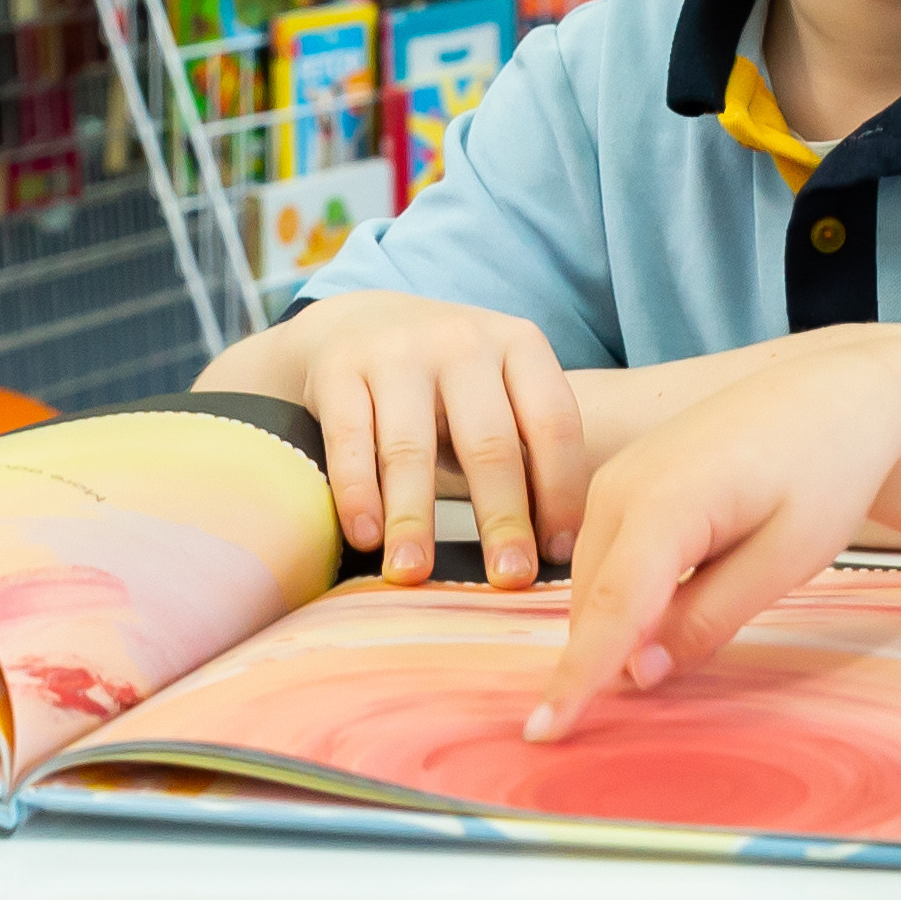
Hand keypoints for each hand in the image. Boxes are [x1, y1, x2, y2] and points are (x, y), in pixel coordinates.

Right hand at [199, 287, 583, 582]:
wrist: (356, 321)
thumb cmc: (445, 380)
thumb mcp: (496, 389)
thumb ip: (525, 445)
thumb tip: (556, 549)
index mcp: (519, 345)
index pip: (553, 421)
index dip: (561, 490)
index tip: (559, 551)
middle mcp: (462, 341)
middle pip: (489, 441)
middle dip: (502, 517)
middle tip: (508, 578)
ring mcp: (397, 351)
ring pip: (411, 447)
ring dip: (414, 519)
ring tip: (415, 575)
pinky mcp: (339, 369)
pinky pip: (350, 440)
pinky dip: (357, 493)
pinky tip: (365, 538)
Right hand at [529, 328, 900, 733]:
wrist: (837, 393)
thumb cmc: (825, 469)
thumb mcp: (785, 559)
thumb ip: (707, 619)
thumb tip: (640, 676)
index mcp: (666, 501)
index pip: (611, 610)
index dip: (577, 678)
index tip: (545, 733)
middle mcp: (622, 484)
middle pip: (596, 602)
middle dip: (607, 659)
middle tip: (659, 701)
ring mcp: (616, 477)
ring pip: (596, 583)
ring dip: (620, 627)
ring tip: (694, 629)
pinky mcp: (623, 480)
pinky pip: (606, 557)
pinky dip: (627, 596)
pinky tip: (675, 606)